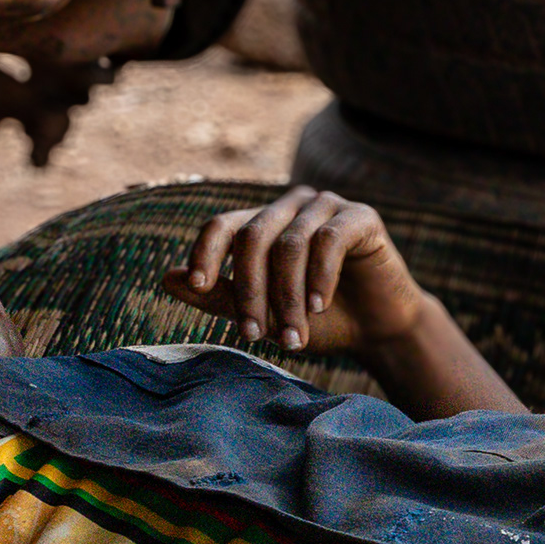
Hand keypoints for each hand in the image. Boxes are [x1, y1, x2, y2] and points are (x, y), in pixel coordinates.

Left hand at [165, 187, 433, 355]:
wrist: (376, 330)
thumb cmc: (317, 320)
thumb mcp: (262, 314)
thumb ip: (218, 296)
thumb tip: (167, 277)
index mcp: (262, 224)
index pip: (222, 226)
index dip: (206, 252)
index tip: (199, 285)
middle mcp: (290, 207)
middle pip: (253, 237)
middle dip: (250, 290)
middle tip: (253, 334)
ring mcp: (326, 206)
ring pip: (290, 243)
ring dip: (287, 296)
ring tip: (294, 336)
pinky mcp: (360, 216)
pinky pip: (328, 239)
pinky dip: (319, 277)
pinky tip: (320, 306)